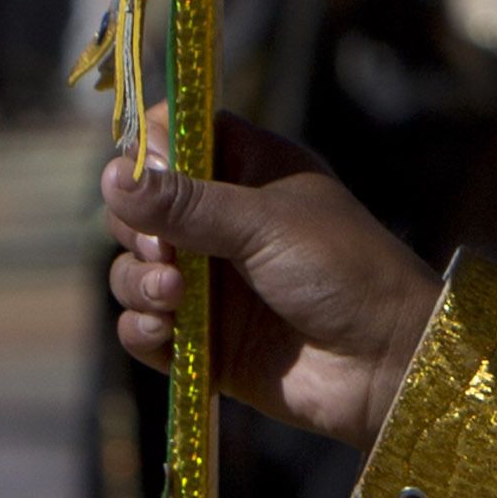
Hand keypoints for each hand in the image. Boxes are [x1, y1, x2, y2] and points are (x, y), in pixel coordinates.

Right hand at [102, 116, 442, 448]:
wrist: (385, 362)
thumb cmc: (344, 272)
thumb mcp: (266, 224)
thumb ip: (188, 203)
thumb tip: (111, 176)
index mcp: (251, 171)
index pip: (178, 135)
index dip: (151, 151)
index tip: (145, 176)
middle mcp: (224, 222)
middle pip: (140, 207)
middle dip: (136, 230)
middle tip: (162, 252)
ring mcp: (211, 282)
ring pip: (134, 269)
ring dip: (138, 282)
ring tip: (173, 297)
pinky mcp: (202, 339)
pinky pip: (142, 325)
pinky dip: (142, 327)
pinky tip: (166, 331)